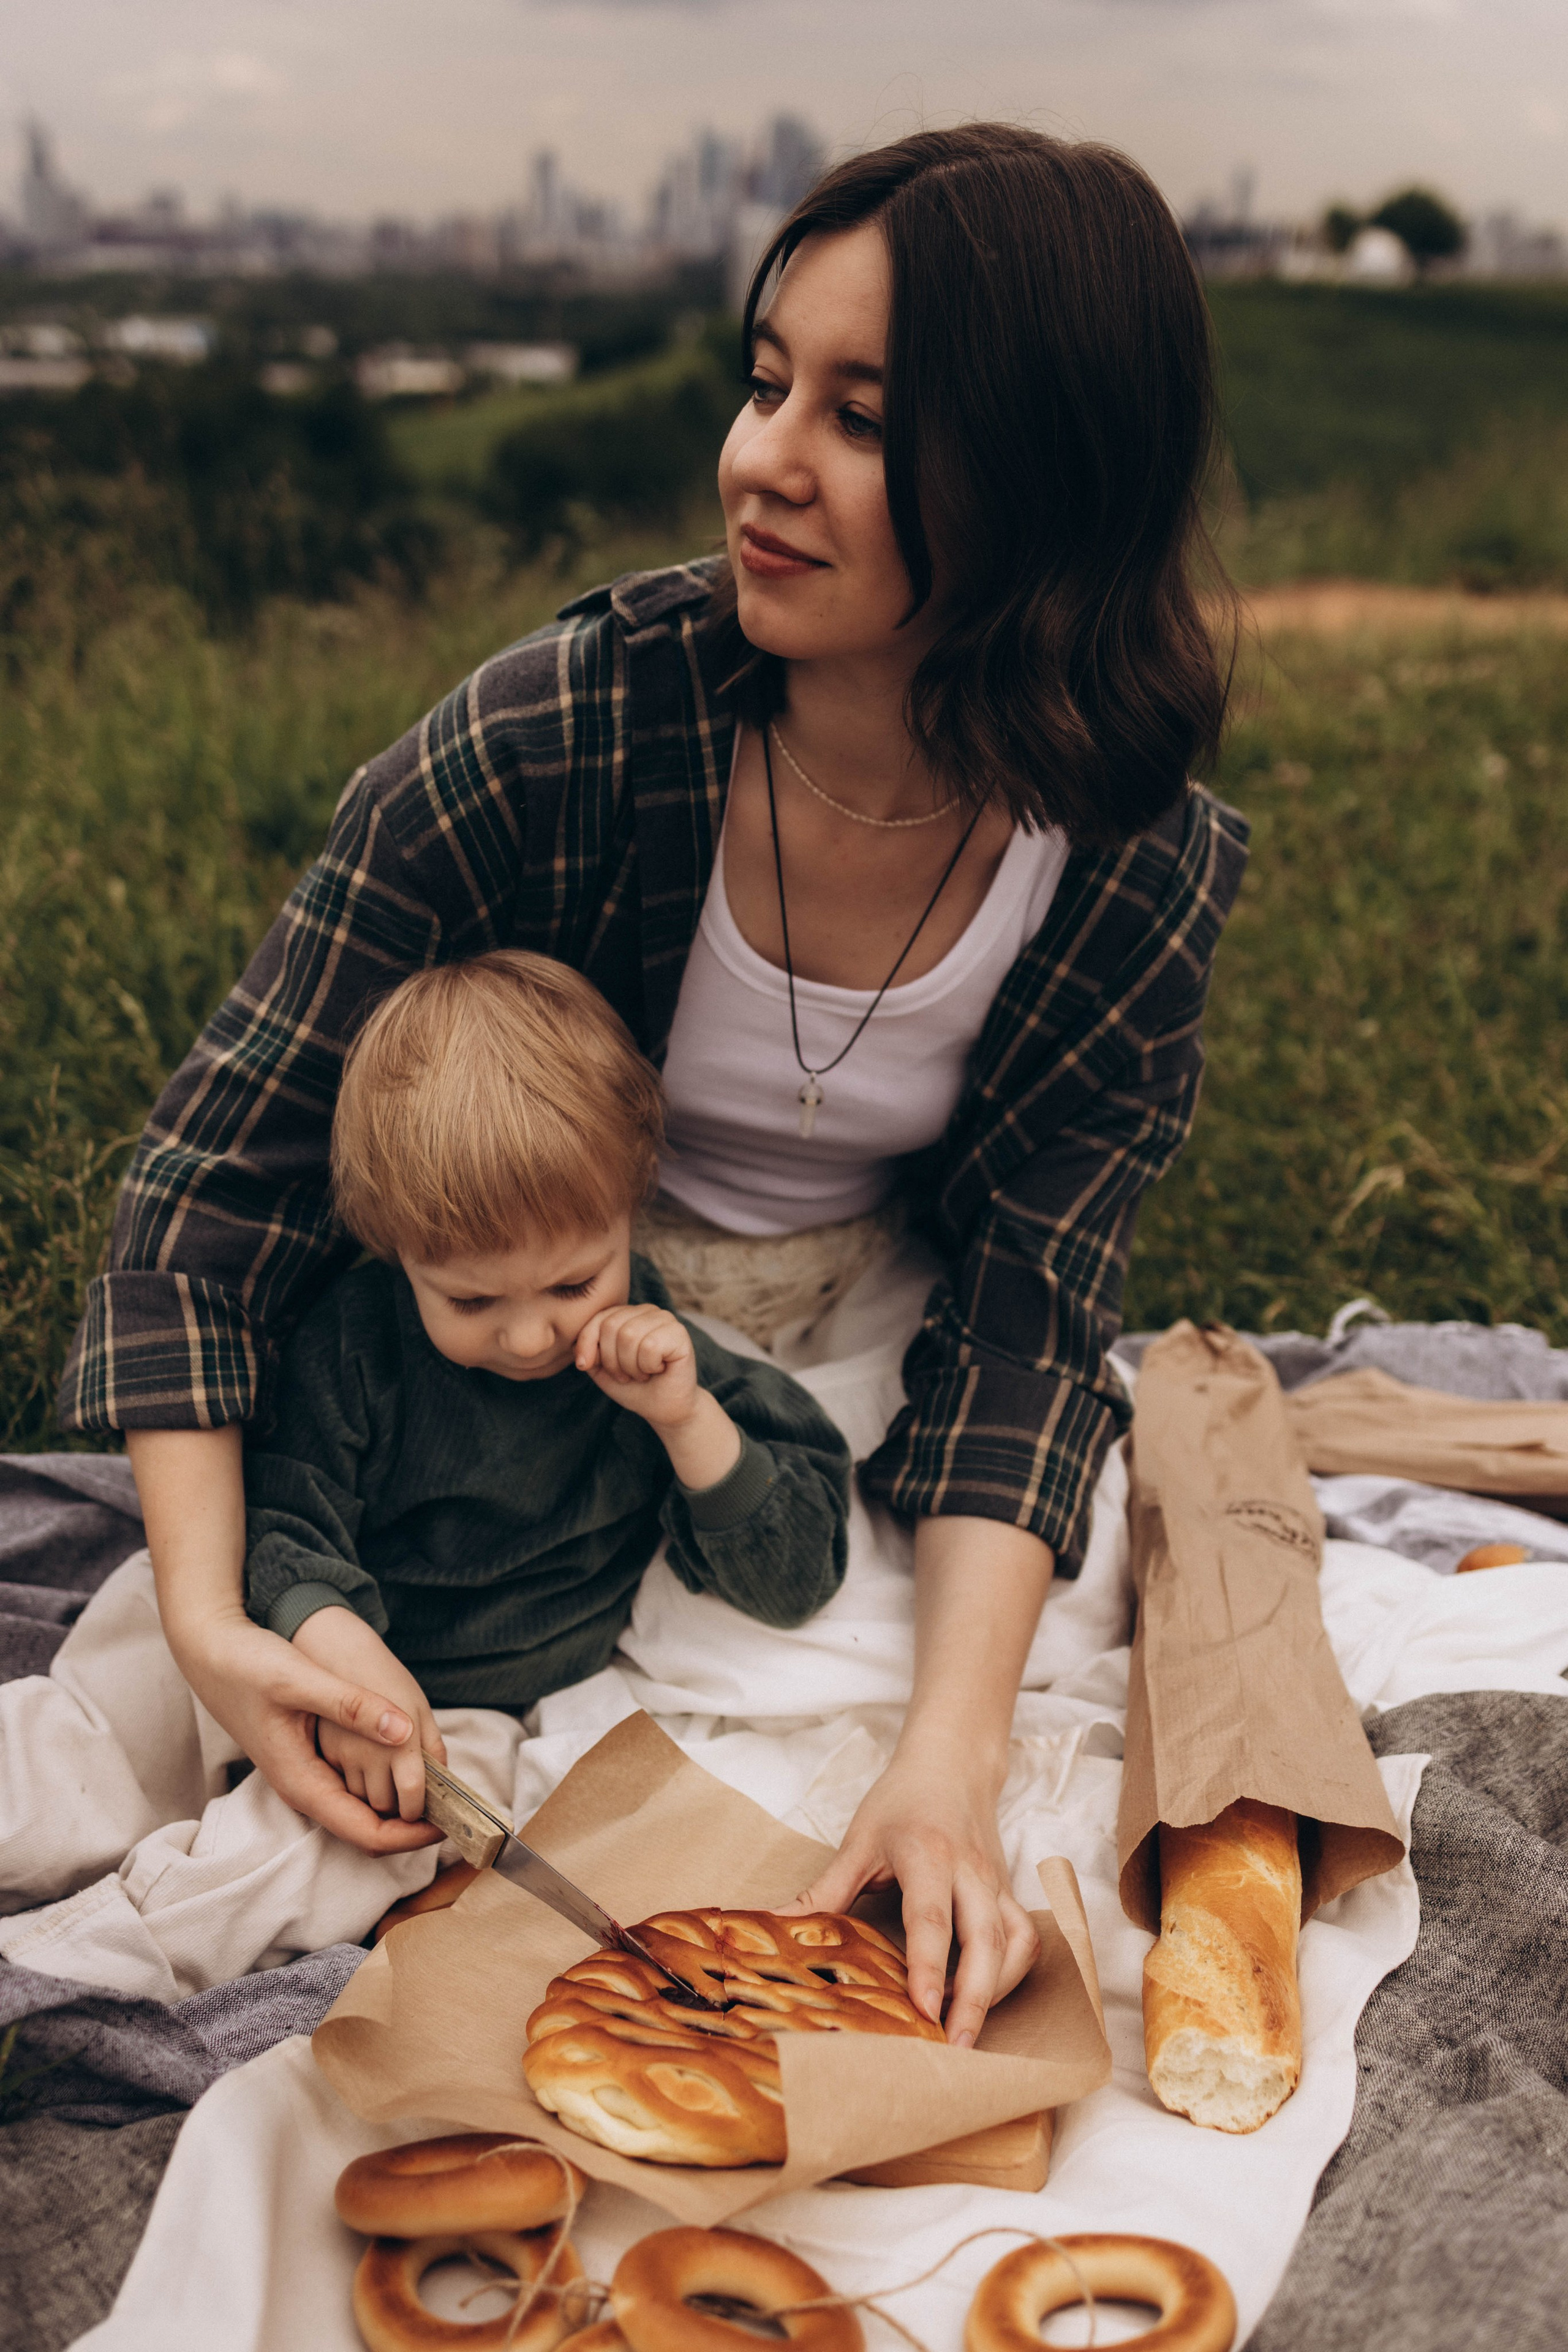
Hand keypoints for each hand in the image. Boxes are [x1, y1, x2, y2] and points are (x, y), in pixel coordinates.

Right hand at [128, 1422, 441, 1854]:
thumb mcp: (301, 1679)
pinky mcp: (307, 1756)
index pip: (366, 1834)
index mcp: (302, 1782)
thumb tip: (405, 1731)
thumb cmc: (247, 1665)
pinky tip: (410, 1761)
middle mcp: (304, 1787)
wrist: (209, 1651)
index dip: (411, 1836)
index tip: (450, 1824)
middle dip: (412, 1826)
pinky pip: (352, 1784)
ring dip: (400, 1806)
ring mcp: (305, 1774)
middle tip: (457, 1809)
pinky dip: (383, 1783)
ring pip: (360, 1808)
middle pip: (366, 1828)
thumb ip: (352, 1705)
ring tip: (443, 1787)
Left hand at [576, 1302, 698, 1423]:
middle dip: (612, 1360)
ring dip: (631, 1366)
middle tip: (626, 1375)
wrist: (664, 1409)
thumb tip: (577, 1345)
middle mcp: (647, 1311)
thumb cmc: (635, 1387)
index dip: (586, 1343)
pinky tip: (659, 1370)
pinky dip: (649, 1366)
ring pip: (629, 1335)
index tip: (585, 1365)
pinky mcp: (679, 1333)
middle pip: (611, 1326)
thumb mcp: (601, 1369)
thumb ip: (588, 1351)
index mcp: (628, 1314)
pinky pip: (650, 1346)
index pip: (598, 1317)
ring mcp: (665, 1319)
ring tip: (643, 1374)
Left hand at [780, 1741, 1039, 2046]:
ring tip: (967, 2035)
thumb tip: (773, 1927)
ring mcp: (995, 1883)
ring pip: (1013, 1942)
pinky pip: (1023, 1937)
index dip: (927, 1969)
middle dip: (974, 1999)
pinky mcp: (1008, 1892)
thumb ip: (823, 1891)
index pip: (930, 1919)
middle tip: (955, 2050)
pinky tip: (983, 1996)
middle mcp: (969, 1871)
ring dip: (996, 1991)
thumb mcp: (858, 1840)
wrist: (952, 1763)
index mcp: (927, 1855)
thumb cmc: (901, 1801)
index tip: (923, 2013)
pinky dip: (1010, 1973)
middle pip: (985, 1939)